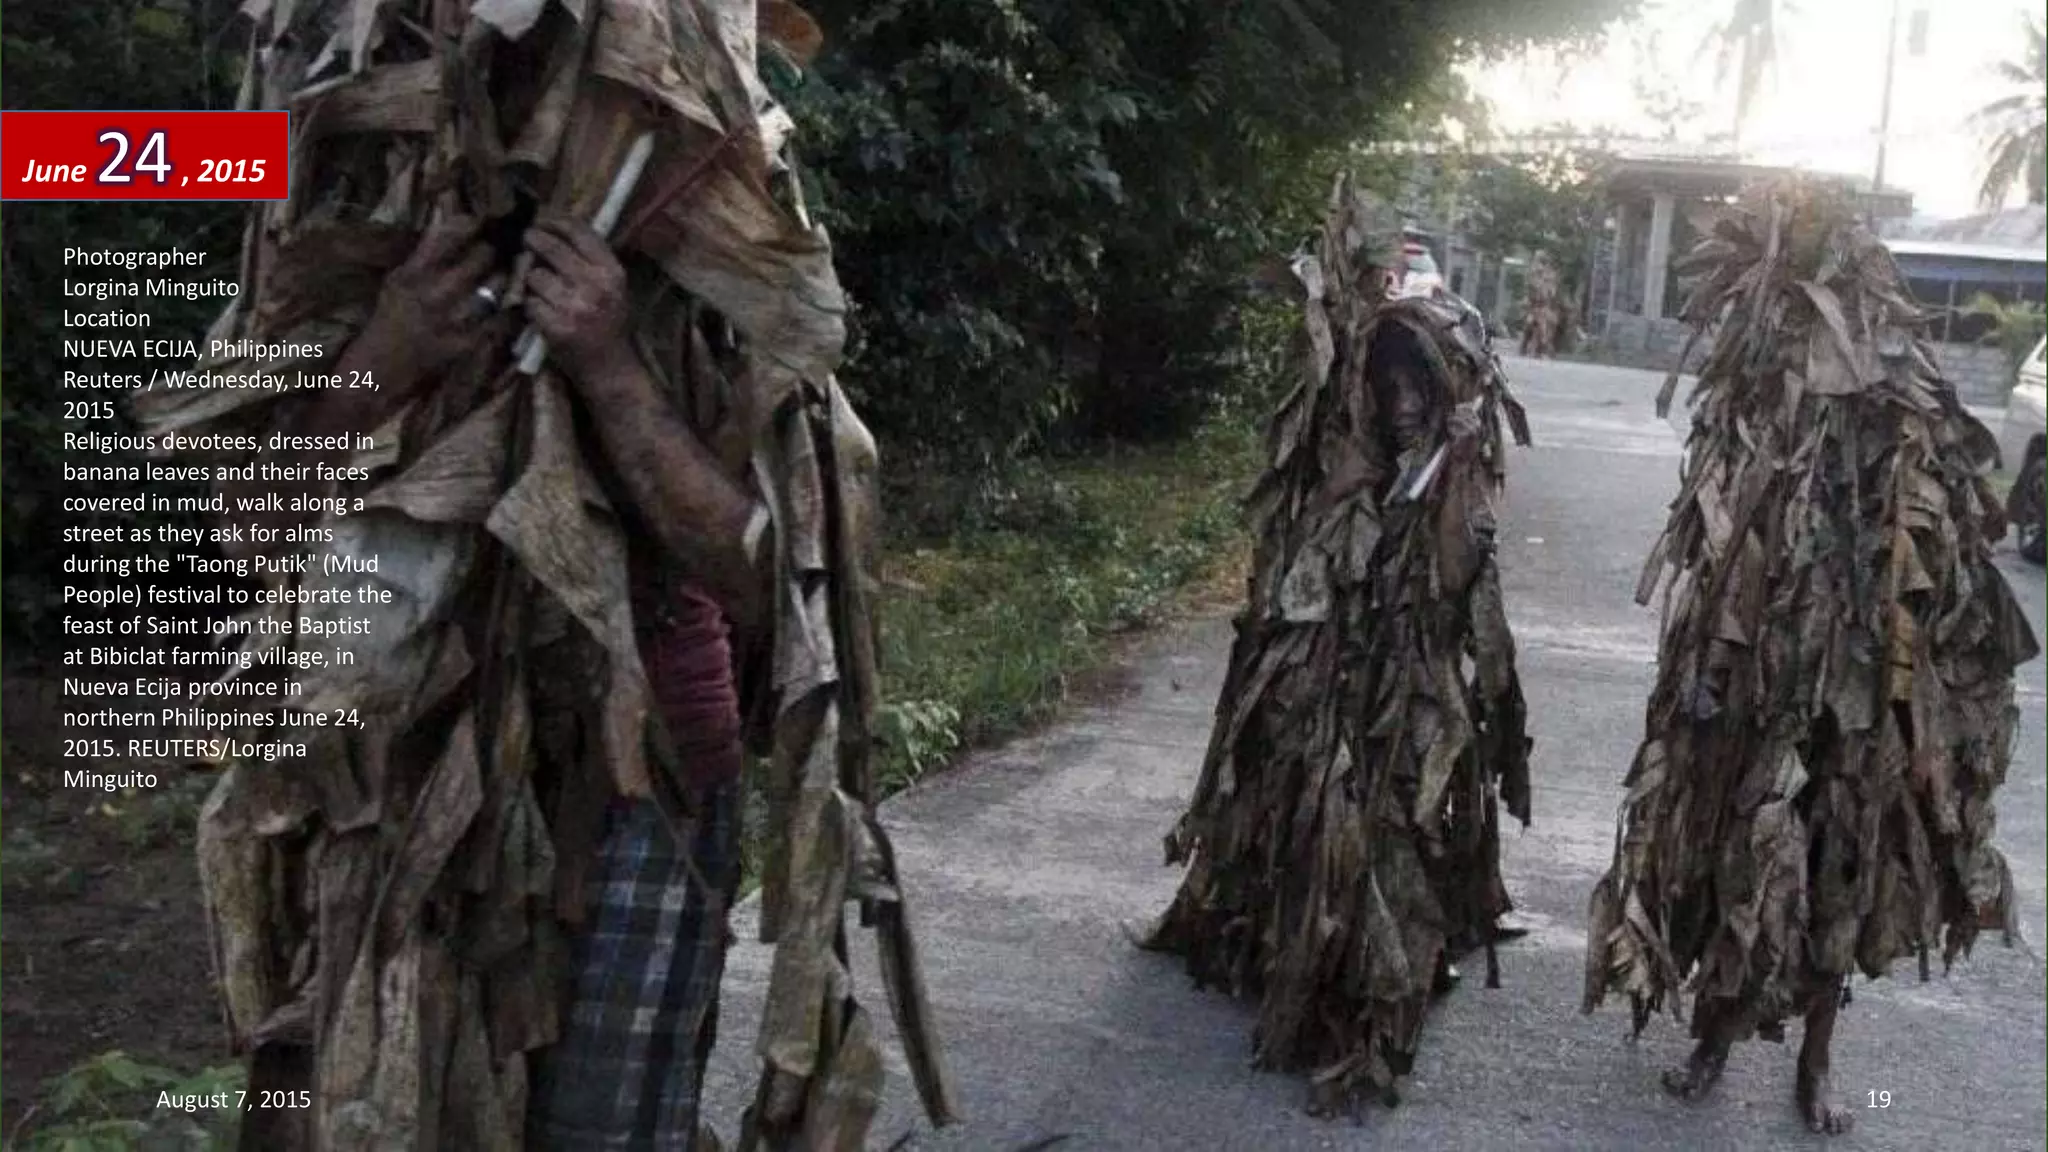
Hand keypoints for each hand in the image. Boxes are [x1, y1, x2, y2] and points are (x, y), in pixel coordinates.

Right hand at [357, 200, 501, 387]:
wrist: (381, 366)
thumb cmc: (389, 316)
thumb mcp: (397, 278)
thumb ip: (424, 253)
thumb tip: (450, 219)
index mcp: (415, 272)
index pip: (451, 234)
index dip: (472, 222)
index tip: (482, 219)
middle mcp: (436, 292)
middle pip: (482, 256)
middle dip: (492, 249)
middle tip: (497, 247)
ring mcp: (455, 319)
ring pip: (497, 286)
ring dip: (503, 277)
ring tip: (503, 273)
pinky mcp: (470, 341)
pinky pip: (500, 318)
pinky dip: (507, 308)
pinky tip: (509, 302)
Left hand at [523, 216, 635, 384]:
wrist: (611, 369)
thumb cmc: (611, 324)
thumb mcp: (613, 287)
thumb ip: (592, 260)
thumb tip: (555, 229)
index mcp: (612, 271)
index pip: (578, 231)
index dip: (555, 220)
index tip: (542, 219)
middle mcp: (595, 285)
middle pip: (550, 246)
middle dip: (533, 240)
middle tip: (527, 240)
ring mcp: (574, 306)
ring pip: (535, 275)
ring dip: (532, 281)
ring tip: (543, 290)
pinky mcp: (556, 326)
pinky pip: (530, 302)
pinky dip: (531, 306)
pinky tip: (542, 313)